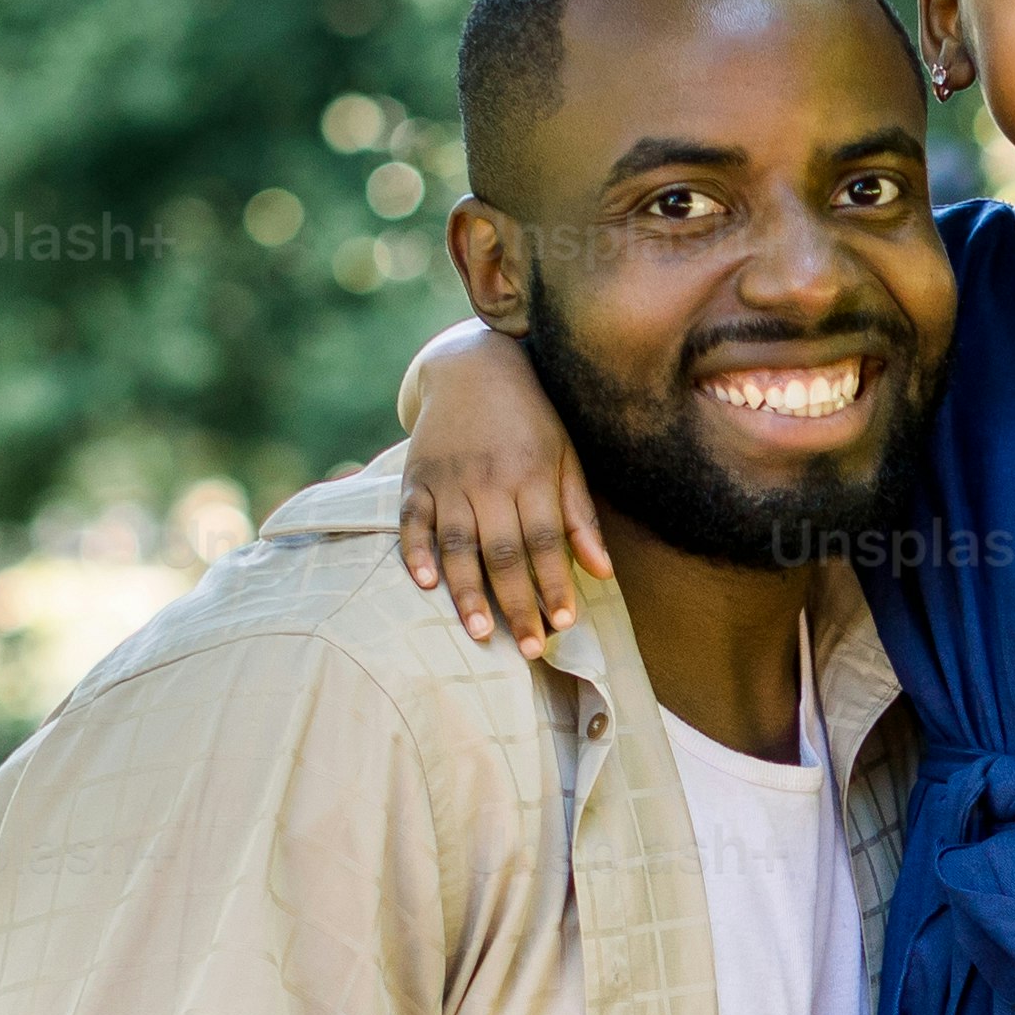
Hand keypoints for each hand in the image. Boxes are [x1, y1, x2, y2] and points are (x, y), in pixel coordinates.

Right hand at [392, 325, 610, 657]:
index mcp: (531, 476)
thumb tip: (602, 572)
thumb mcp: (565, 457)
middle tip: (528, 649)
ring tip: (481, 633)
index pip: (545, 541)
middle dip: (517, 604)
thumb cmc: (531, 419)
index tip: (563, 625)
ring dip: (467, 592)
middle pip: (502, 552)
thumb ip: (579, 515)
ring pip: (457, 544)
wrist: (473, 365)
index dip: (553, 585)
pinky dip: (416, 552)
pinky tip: (426, 585)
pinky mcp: (416, 478)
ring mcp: (449, 480)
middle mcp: (489, 481)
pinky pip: (411, 521)